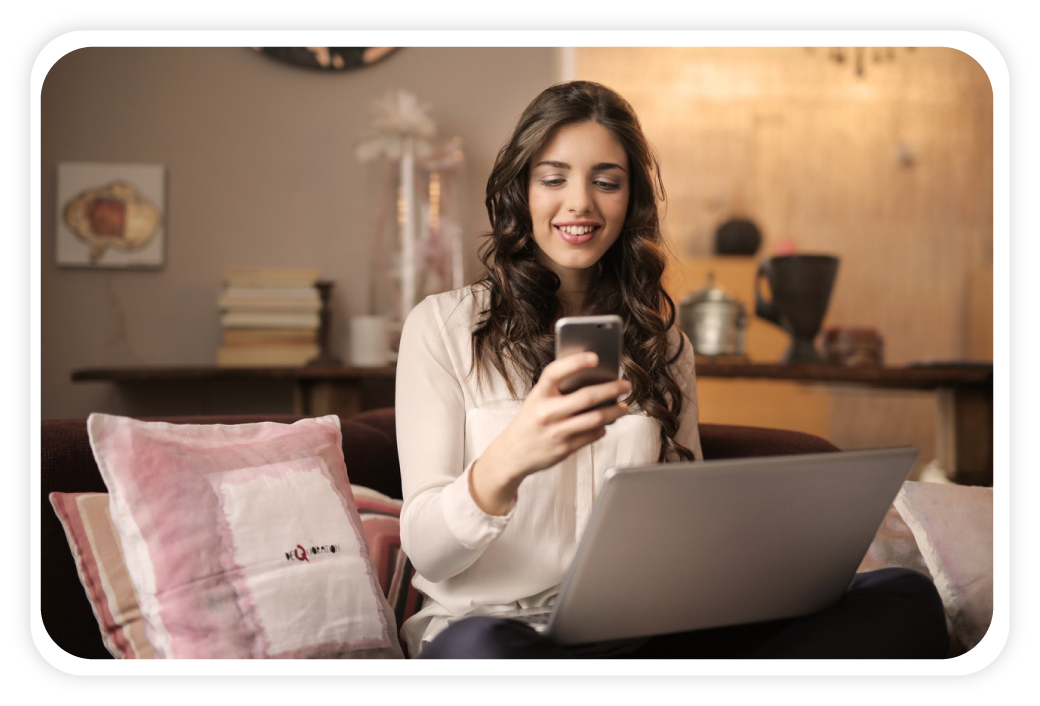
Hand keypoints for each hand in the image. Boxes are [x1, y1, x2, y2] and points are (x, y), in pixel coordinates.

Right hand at [469, 352, 630, 514]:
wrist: (512, 454)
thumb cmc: (529, 422)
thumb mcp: (536, 401)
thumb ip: (558, 390)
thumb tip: (593, 379)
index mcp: (538, 395)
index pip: (556, 372)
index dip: (576, 362)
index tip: (595, 357)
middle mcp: (546, 413)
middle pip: (586, 397)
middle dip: (611, 389)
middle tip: (625, 385)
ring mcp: (556, 432)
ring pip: (595, 418)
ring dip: (614, 411)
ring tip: (623, 406)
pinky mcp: (564, 448)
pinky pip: (592, 435)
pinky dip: (603, 427)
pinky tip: (605, 423)